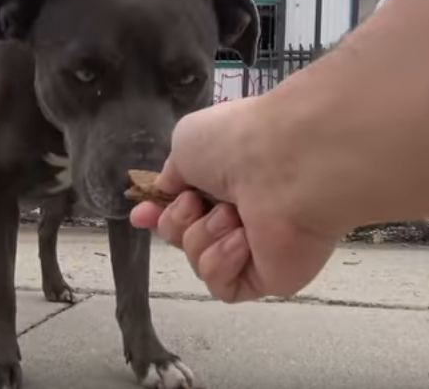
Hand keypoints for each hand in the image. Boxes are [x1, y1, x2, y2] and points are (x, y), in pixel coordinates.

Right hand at [130, 95, 342, 301]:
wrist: (286, 166)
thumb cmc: (237, 143)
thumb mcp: (185, 143)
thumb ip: (171, 174)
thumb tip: (165, 192)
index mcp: (225, 179)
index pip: (183, 207)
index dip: (157, 214)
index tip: (142, 214)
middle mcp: (241, 213)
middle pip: (183, 237)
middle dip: (177, 222)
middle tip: (194, 204)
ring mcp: (256, 248)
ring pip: (197, 259)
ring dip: (203, 236)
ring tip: (232, 215)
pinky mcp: (267, 278)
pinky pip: (222, 285)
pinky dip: (221, 260)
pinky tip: (243, 240)